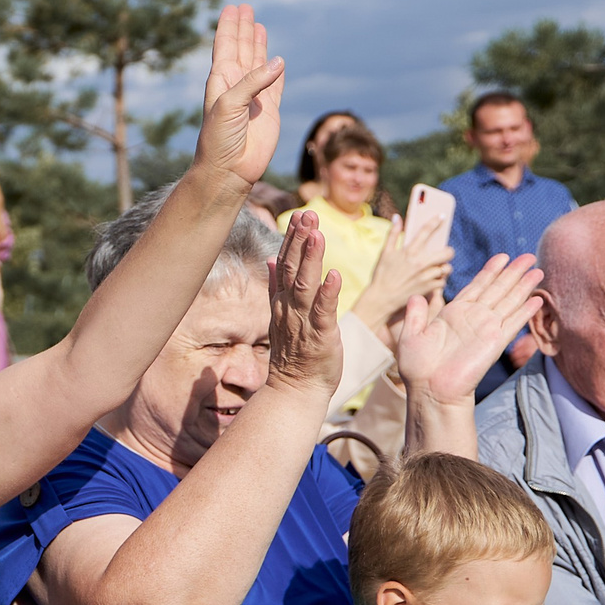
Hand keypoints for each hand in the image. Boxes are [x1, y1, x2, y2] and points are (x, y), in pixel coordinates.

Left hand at [189, 5, 285, 191]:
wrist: (228, 170)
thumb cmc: (220, 139)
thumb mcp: (230, 105)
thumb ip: (253, 82)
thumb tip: (279, 60)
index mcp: (221, 80)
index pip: (225, 46)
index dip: (229, 26)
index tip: (232, 7)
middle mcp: (237, 85)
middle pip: (241, 48)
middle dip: (243, 28)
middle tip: (245, 7)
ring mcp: (254, 97)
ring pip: (258, 63)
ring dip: (258, 44)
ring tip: (258, 25)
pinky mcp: (270, 111)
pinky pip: (276, 85)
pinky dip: (277, 72)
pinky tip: (278, 60)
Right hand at [264, 208, 342, 399]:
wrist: (295, 390)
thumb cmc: (295, 354)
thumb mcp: (281, 315)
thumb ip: (277, 286)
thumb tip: (270, 258)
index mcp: (282, 300)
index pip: (286, 263)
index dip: (292, 238)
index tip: (300, 215)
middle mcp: (289, 308)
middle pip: (293, 268)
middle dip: (300, 239)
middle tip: (308, 214)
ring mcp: (303, 322)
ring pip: (305, 285)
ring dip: (311, 259)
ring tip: (317, 234)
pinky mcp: (321, 337)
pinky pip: (324, 312)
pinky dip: (328, 293)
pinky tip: (333, 274)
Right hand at [350, 215, 451, 328]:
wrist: (381, 299)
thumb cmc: (382, 275)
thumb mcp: (385, 253)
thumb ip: (392, 234)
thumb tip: (397, 217)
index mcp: (409, 251)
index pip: (426, 231)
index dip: (435, 222)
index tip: (442, 216)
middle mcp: (420, 263)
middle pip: (446, 252)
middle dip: (448, 251)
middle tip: (444, 253)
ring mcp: (426, 277)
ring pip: (446, 268)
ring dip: (444, 267)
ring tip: (437, 268)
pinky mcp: (428, 289)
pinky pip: (442, 282)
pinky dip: (439, 280)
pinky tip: (432, 280)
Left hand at [395, 252, 544, 406]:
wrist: (430, 390)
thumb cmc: (418, 368)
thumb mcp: (411, 335)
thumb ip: (416, 315)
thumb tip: (416, 296)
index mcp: (454, 313)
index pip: (477, 286)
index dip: (491, 271)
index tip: (503, 257)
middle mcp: (473, 318)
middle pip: (498, 289)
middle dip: (513, 272)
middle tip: (528, 256)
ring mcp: (485, 329)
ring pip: (509, 301)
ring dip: (524, 286)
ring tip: (538, 271)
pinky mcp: (494, 342)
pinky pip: (513, 323)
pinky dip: (525, 311)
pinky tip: (537, 299)